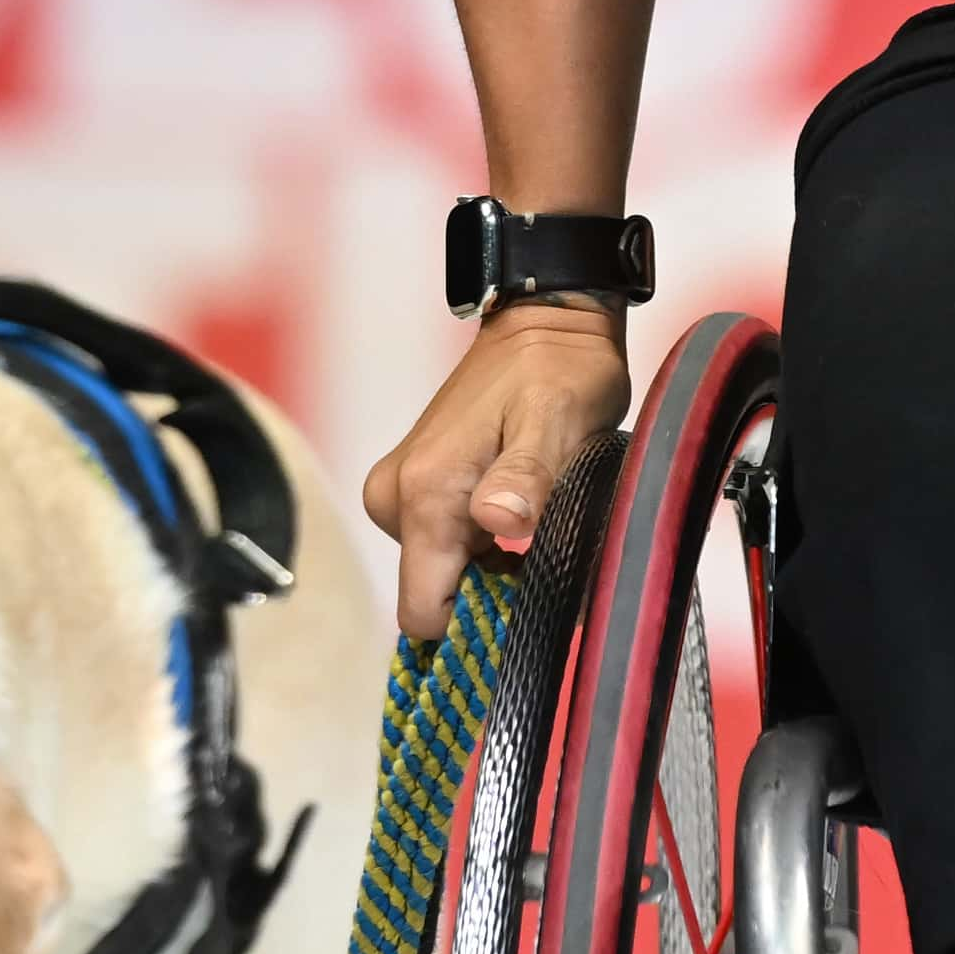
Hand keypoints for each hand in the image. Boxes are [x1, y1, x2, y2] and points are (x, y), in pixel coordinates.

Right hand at [361, 304, 630, 641]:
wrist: (545, 323)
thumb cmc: (558, 372)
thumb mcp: (556, 424)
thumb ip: (525, 479)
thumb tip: (499, 523)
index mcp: (424, 495)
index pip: (423, 612)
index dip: (473, 630)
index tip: (527, 614)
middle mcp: (396, 499)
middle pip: (436, 595)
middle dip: (492, 595)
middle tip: (551, 556)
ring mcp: (401, 493)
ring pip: (445, 573)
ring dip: (494, 569)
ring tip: (544, 525)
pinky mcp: (415, 487)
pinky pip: (447, 546)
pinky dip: (486, 548)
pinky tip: (527, 518)